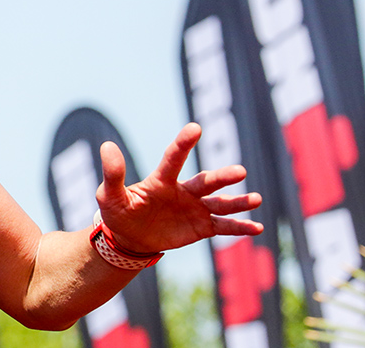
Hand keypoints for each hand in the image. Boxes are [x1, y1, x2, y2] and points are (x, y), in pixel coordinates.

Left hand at [95, 122, 263, 253]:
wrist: (130, 237)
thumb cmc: (118, 212)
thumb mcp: (109, 195)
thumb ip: (113, 173)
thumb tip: (107, 146)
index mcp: (161, 180)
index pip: (173, 159)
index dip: (183, 144)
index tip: (195, 128)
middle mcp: (183, 191)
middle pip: (206, 181)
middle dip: (222, 177)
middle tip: (240, 171)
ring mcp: (195, 208)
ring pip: (220, 203)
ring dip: (238, 202)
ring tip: (256, 199)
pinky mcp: (201, 226)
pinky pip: (223, 226)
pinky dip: (239, 227)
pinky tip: (257, 228)